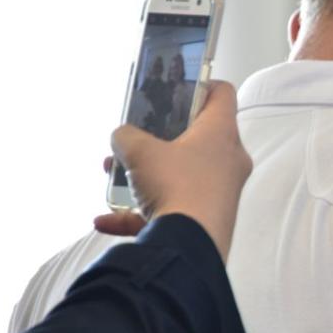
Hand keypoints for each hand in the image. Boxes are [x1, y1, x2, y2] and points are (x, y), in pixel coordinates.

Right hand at [95, 82, 251, 258]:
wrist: (190, 247)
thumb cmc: (175, 185)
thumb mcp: (140, 151)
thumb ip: (126, 137)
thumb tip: (122, 138)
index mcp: (221, 134)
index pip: (222, 94)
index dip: (201, 85)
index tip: (176, 88)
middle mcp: (228, 162)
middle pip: (196, 138)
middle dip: (158, 138)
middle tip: (134, 139)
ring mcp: (220, 194)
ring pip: (180, 176)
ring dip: (144, 176)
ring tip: (111, 176)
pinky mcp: (208, 222)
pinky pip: (171, 212)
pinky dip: (140, 215)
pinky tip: (104, 221)